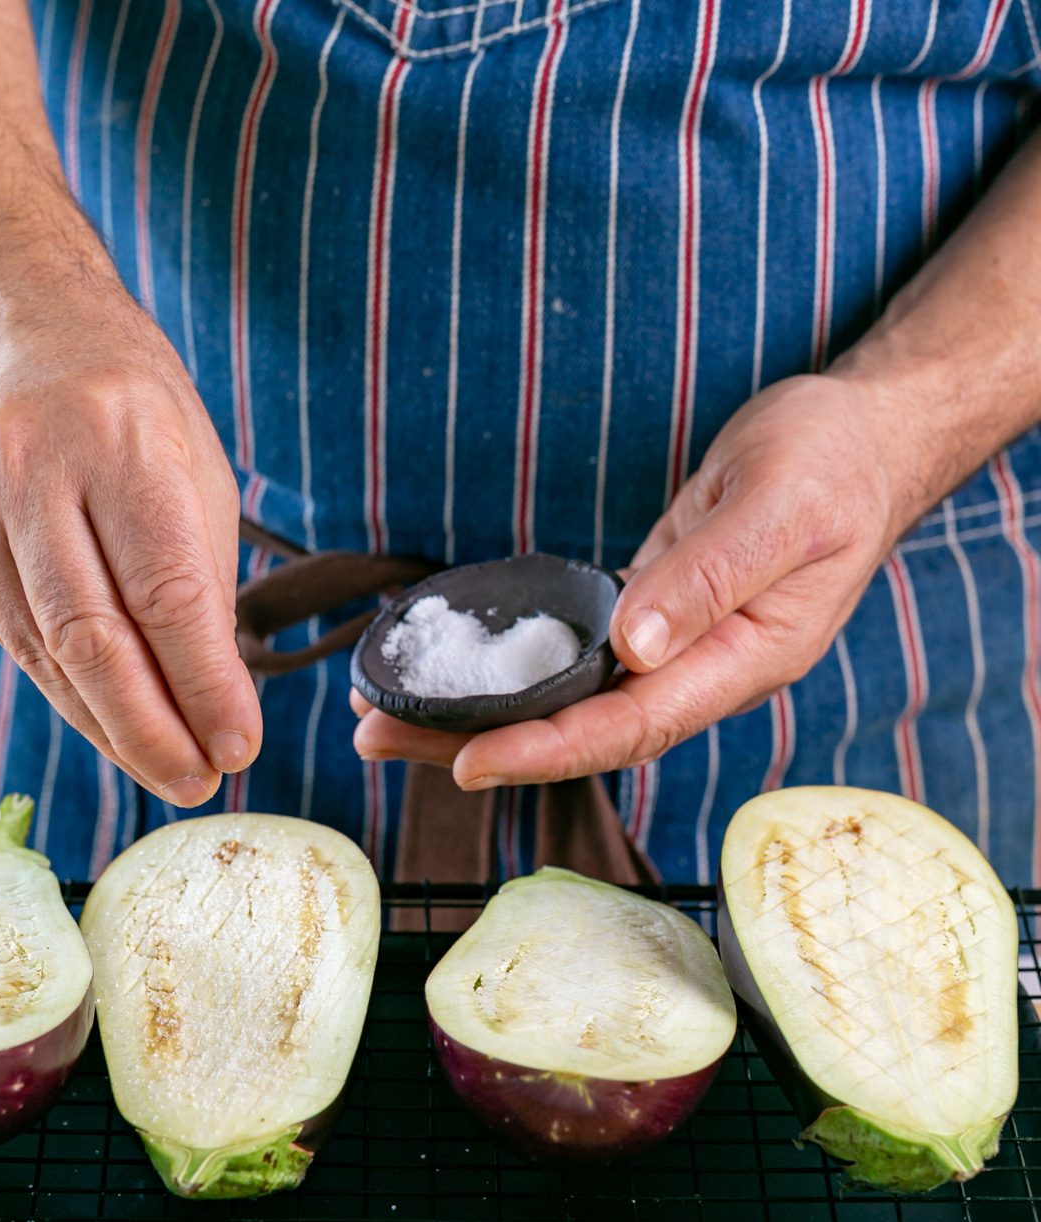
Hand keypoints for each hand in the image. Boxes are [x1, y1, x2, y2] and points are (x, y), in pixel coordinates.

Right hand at [0, 251, 259, 805]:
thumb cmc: (120, 390)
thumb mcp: (192, 460)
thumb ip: (201, 574)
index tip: (238, 745)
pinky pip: (8, 632)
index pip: (166, 593)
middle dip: (151, 731)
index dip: (203, 686)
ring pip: (41, 650)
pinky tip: (103, 717)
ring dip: (107, 725)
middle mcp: (30, 466)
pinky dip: (62, 685)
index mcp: (118, 436)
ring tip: (162, 765)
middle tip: (197, 779)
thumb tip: (212, 693)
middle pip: (90, 638)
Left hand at [352, 373, 927, 787]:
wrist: (863, 441)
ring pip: (568, 703)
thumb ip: (711, 576)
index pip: (630, 727)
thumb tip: (634, 646)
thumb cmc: (836, 465)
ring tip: (385, 715)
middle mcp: (700, 671)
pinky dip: (513, 672)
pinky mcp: (652, 617)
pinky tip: (456, 672)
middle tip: (375, 737)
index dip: (547, 750)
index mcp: (741, 661)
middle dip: (481, 743)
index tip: (466, 761)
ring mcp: (675, 650)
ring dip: (481, 714)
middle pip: (581, 732)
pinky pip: (574, 662)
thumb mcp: (782, 506)